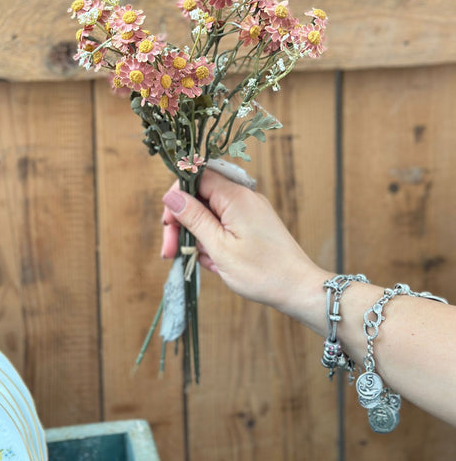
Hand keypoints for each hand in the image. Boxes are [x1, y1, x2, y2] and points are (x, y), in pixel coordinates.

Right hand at [162, 169, 328, 319]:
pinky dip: (215, 242)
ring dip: (199, 237)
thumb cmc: (261, 272)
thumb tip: (170, 196)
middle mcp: (244, 197)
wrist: (299, 289)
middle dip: (183, 223)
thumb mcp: (219, 247)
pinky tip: (216, 263)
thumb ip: (193, 218)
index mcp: (235, 196)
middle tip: (170, 252)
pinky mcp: (254, 223)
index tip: (167, 224)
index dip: (177, 197)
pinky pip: (224, 224)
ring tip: (204, 263)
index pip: (196, 177)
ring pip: (211, 213)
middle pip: (201, 197)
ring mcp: (250, 210)